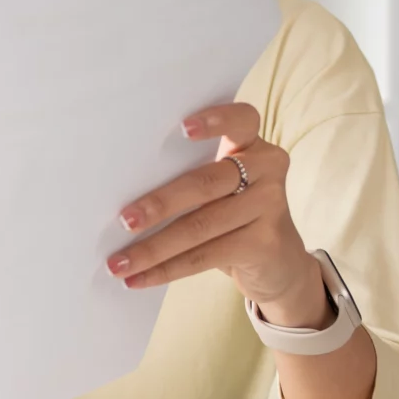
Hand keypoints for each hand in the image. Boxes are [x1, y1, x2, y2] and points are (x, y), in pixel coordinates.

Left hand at [105, 102, 328, 327]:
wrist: (280, 265)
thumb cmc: (234, 217)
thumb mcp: (221, 191)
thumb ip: (190, 177)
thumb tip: (119, 195)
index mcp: (252, 145)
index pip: (241, 120)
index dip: (214, 120)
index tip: (182, 128)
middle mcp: (267, 169)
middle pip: (205, 183)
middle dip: (158, 204)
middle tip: (123, 221)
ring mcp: (271, 206)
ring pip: (200, 226)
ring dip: (152, 248)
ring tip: (118, 263)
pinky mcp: (265, 243)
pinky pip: (206, 256)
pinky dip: (166, 269)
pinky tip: (139, 278)